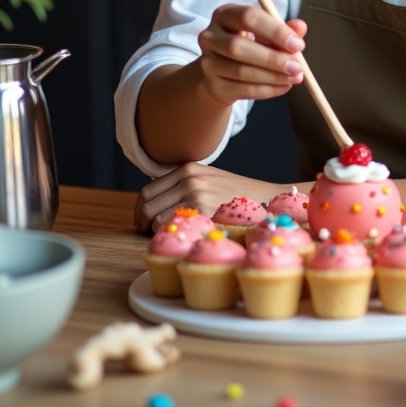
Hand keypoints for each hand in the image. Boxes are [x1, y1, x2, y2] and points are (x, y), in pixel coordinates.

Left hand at [134, 162, 285, 231]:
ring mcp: (196, 195)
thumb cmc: (236, 195)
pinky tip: (183, 237)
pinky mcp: (203, 212)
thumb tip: (157, 203)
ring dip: (158, 232)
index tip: (142, 221)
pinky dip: (171, 235)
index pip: (148, 190)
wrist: (265, 199)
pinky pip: (172, 227)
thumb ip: (183, 185)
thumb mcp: (208, 179)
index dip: (140, 209)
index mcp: (188, 169)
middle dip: (143, 223)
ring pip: (156, 219)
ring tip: (170, 236)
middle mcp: (189, 179)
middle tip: (148, 233)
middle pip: (148, 205)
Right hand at [195, 5, 307, 105]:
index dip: (275, 31)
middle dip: (272, 58)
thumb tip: (300, 27)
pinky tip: (284, 86)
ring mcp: (208, 62)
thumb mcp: (266, 32)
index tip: (298, 44)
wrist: (223, 71)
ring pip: (241, 71)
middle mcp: (210, 36)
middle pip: (238, 46)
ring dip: (273, 76)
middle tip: (297, 66)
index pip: (249, 17)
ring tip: (295, 77)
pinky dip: (267, 90)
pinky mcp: (213, 85)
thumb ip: (284, 28)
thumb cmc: (249, 44)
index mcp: (225, 14)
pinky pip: (242, 89)